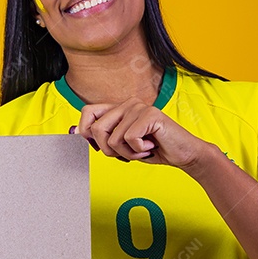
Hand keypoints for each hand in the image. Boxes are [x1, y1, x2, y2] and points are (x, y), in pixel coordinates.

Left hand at [75, 98, 210, 169]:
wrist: (183, 154)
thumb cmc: (153, 149)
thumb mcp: (122, 145)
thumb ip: (101, 137)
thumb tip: (73, 131)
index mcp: (118, 108)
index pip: (87, 112)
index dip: (86, 132)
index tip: (99, 147)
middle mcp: (127, 103)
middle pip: (96, 129)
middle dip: (109, 150)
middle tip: (127, 153)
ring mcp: (138, 107)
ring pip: (112, 138)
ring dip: (126, 153)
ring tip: (142, 149)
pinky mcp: (149, 114)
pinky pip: (129, 139)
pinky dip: (138, 151)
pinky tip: (151, 146)